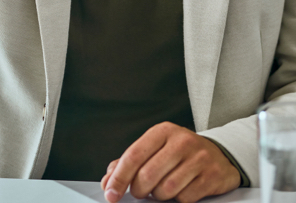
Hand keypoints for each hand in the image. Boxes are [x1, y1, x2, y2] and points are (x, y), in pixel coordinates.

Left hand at [100, 122, 240, 202]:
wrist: (219, 154)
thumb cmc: (180, 152)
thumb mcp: (155, 148)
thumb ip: (130, 162)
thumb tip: (108, 180)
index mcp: (161, 131)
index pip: (133, 155)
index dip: (119, 177)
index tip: (110, 193)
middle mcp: (180, 141)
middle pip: (148, 174)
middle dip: (139, 189)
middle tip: (140, 191)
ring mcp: (198, 158)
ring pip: (166, 188)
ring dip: (159, 195)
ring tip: (161, 189)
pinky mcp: (211, 176)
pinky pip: (186, 198)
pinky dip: (178, 199)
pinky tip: (180, 190)